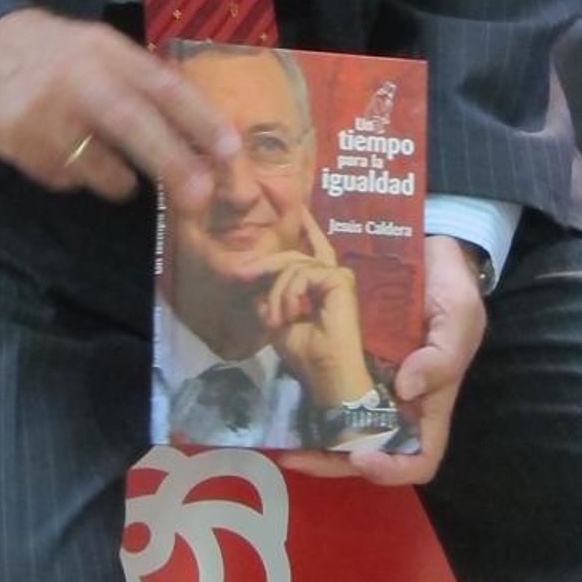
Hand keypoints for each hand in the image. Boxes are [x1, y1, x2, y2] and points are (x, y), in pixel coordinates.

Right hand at [0, 9, 237, 205]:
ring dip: (120, 180)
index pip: (161, 85)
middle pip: (131, 123)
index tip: (230, 151)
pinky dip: (76, 176)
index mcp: (105, 51)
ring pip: (97, 166)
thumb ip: (142, 81)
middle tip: (201, 198)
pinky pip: (63, 177)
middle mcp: (76, 78)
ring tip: (122, 175)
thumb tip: (200, 129)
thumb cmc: (55, 54)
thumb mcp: (99, 49)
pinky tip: (64, 152)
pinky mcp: (15, 143)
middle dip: (172, 163)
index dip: (198, 119)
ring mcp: (42, 113)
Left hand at [248, 208, 375, 407]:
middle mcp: (333, 276)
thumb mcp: (280, 321)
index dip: (308, 228)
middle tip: (243, 275)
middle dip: (266, 265)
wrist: (327, 374)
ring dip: (277, 292)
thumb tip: (257, 287)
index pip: (313, 250)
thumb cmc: (307, 354)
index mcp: (322, 285)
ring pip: (294, 265)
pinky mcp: (339, 280)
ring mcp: (338, 276)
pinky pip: (303, 273)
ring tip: (277, 319)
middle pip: (294, 256)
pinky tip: (290, 313)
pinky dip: (289, 292)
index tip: (300, 208)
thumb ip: (272, 298)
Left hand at [281, 234, 486, 488]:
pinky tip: (280, 401)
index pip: (420, 458)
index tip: (360, 456)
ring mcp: (368, 384)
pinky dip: (303, 403)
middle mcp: (396, 403)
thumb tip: (406, 389)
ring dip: (311, 443)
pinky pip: (323, 390)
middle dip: (332, 462)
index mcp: (429, 403)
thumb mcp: (459, 315)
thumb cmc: (450, 288)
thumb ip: (442, 356)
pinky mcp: (346, 361)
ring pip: (339, 429)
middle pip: (368, 452)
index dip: (392, 469)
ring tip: (282, 441)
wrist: (426, 251)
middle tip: (296, 456)